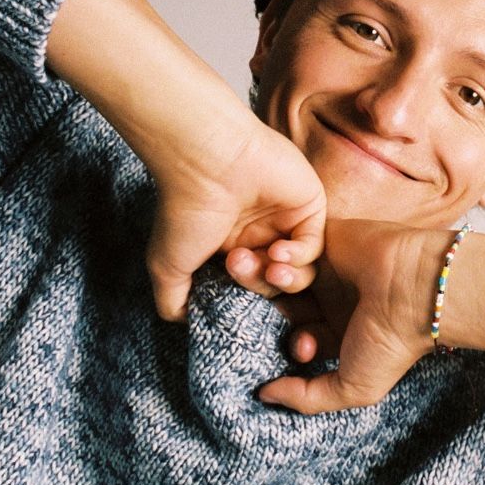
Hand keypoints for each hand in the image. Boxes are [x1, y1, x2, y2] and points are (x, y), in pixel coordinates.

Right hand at [47, 0, 325, 320]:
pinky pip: (315, 247)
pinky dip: (298, 257)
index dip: (247, 303)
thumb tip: (187, 323)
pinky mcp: (309, 206)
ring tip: (263, 267)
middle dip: (260, 286)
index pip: (254, 291)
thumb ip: (174, 301)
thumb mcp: (169, 267)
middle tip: (238, 267)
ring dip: (282, 278)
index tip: (233, 304)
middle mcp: (262, 235)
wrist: (205, 160)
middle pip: (277, 284)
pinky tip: (276, 251)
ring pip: (300, 271)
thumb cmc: (183, 208)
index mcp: (234, 248)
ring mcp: (286, 221)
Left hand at [229, 219, 441, 413]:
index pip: (295, 335)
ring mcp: (329, 267)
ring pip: (281, 271)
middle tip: (243, 294)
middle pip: (280, 301)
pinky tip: (283, 259)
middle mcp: (330, 299)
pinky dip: (286, 252)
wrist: (418, 289)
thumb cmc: (393, 342)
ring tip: (275, 275)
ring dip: (268, 275)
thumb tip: (263, 395)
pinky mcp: (328, 238)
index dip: (292, 342)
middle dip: (260, 298)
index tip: (304, 346)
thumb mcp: (353, 388)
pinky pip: (296, 244)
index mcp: (337, 331)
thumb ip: (306, 398)